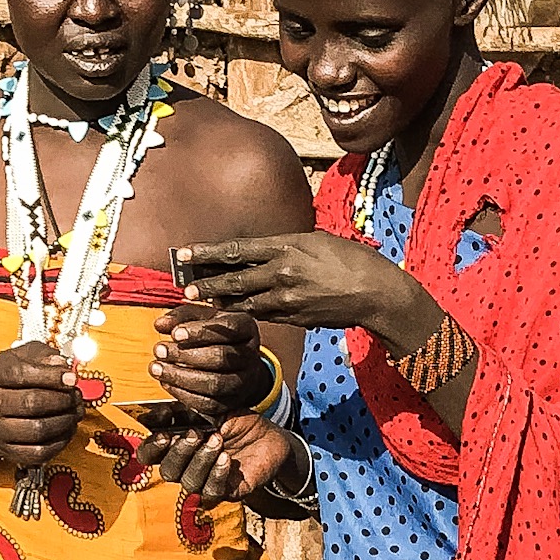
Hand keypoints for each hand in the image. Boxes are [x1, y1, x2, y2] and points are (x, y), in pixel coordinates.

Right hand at [0, 341, 82, 468]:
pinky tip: (67, 428)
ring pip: (38, 430)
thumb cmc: (11, 380)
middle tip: (76, 395)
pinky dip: (60, 441)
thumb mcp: (23, 357)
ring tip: (75, 411)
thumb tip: (61, 364)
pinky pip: (40, 452)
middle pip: (31, 403)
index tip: (72, 378)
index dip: (51, 376)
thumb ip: (42, 354)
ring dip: (66, 420)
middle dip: (63, 399)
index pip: (19, 374)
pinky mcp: (9, 452)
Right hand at [136, 412, 295, 506]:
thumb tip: (160, 401)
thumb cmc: (239, 423)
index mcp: (178, 448)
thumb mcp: (210, 409)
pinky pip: (211, 493)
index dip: (151, 447)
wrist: (271, 437)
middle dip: (178, 452)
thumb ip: (185, 407)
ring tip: (217, 440)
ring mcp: (206, 482)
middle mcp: (188, 468)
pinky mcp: (226, 492)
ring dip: (201, 460)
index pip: (150, 455)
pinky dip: (216, 475)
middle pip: (168, 471)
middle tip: (195, 434)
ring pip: (189, 482)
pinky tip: (226, 459)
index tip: (163, 434)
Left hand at [149, 306, 269, 417]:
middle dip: (185, 355)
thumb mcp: (203, 318)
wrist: (236, 366)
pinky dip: (183, 394)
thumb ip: (182, 317)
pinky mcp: (232, 402)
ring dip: (180, 377)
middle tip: (159, 350)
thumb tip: (160, 324)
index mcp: (246, 329)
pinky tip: (166, 382)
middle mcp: (250, 356)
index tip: (174, 334)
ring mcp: (244, 382)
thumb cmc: (216, 336)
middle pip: (221, 357)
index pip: (228, 329)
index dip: (201, 331)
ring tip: (157, 368)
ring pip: (215, 384)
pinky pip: (209, 404)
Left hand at [177, 232, 435, 350]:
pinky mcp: (294, 317)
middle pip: (233, 278)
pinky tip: (230, 314)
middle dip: (205, 282)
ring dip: (220, 302)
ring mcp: (287, 297)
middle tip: (182, 285)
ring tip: (199, 302)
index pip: (237, 249)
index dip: (208, 252)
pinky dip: (244, 313)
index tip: (186, 252)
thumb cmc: (351, 260)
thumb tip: (264, 252)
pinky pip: (262, 315)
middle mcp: (282, 271)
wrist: (377, 293)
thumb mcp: (317, 241)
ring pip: (244, 301)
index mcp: (287, 245)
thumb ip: (287, 247)